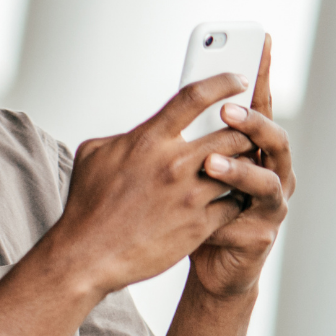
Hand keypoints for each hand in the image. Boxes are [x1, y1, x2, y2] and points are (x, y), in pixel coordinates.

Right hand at [45, 71, 259, 294]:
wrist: (87, 255)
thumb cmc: (87, 207)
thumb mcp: (93, 156)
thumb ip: (124, 136)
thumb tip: (139, 131)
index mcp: (148, 141)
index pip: (194, 97)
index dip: (222, 82)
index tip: (238, 79)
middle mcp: (174, 164)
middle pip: (231, 133)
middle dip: (245, 130)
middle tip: (247, 131)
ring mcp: (190, 196)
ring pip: (240, 168)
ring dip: (245, 164)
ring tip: (243, 163)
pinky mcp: (199, 225)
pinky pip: (235, 203)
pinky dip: (237, 197)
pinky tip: (233, 197)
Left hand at [185, 35, 294, 298]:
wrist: (208, 258)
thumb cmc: (197, 204)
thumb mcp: (189, 163)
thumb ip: (190, 134)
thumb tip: (178, 97)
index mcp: (252, 147)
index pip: (259, 104)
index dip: (262, 74)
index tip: (262, 42)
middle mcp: (270, 170)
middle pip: (272, 138)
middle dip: (253, 122)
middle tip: (227, 110)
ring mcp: (270, 203)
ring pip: (267, 181)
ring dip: (240, 171)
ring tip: (210, 164)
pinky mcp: (260, 234)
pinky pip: (246, 222)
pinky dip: (225, 217)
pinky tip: (206, 217)